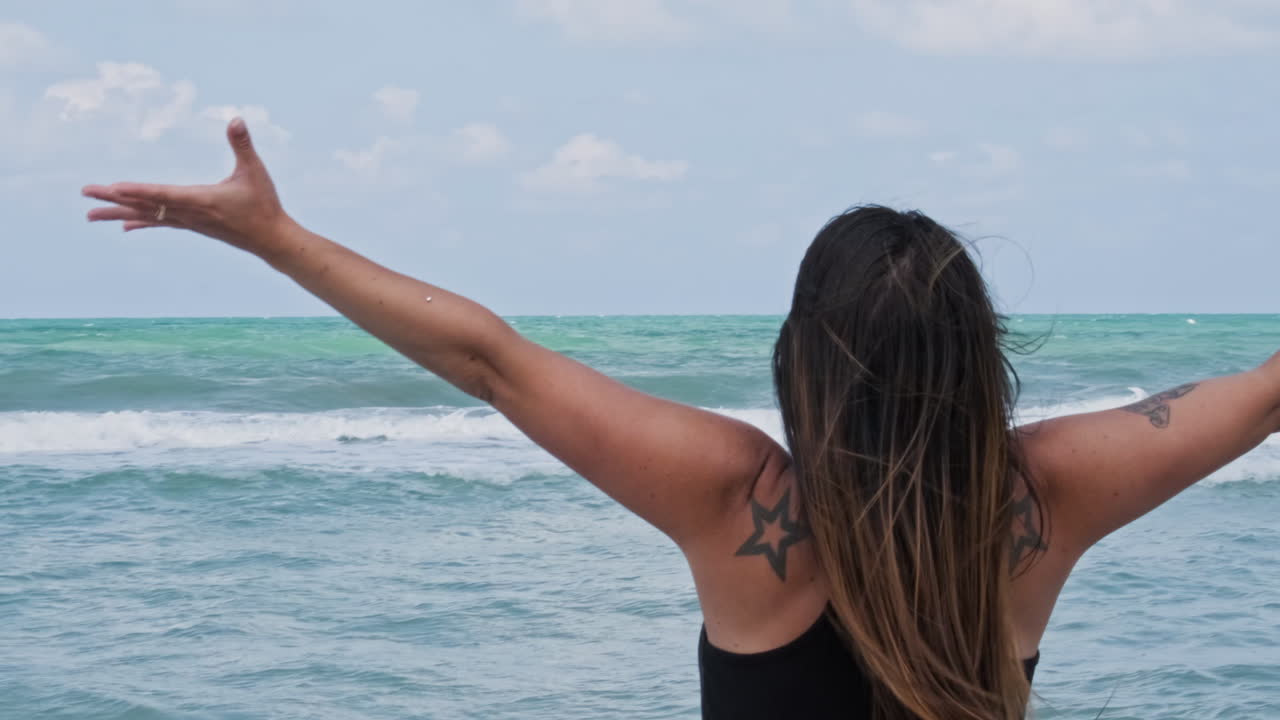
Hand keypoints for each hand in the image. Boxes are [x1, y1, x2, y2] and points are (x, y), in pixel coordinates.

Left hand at [83, 118, 294, 256]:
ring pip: (147, 217)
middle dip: (114, 200)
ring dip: (118, 213)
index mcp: (201, 200)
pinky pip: (159, 223)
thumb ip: (242, 145)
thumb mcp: (255, 171)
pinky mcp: (192, 226)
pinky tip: (124, 226)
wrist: (272, 240)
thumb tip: (236, 119)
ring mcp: (188, 222)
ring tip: (91, 214)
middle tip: (86, 195)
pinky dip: (139, 222)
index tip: (113, 188)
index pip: (163, 194)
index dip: (138, 191)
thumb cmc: (264, 204)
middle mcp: (189, 214)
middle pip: (145, 206)